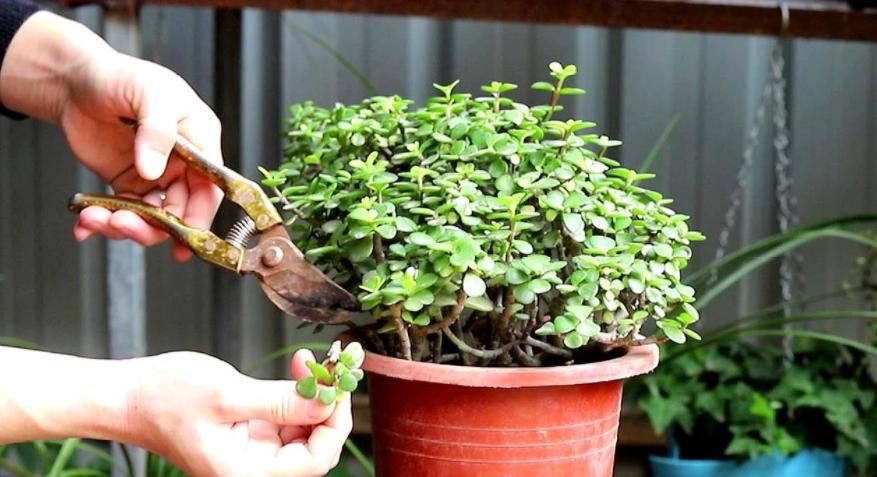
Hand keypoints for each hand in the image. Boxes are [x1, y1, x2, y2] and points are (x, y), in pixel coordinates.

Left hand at [0, 12, 222, 260]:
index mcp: (199, 141)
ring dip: (125, 227)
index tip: (183, 238)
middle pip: (181, 211)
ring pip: (152, 218)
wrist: (76, 80)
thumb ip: (157, 131)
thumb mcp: (150, 93)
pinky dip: (103, 223)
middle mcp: (182, 164)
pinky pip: (123, 213)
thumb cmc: (122, 76)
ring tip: (95, 218)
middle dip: (154, 226)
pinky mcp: (127, 184)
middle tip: (122, 223)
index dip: (200, 216)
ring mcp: (154, 176)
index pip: (210, 188)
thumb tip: (153, 171)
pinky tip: (85, 222)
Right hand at [129, 350, 351, 476]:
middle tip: (327, 368)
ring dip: (313, 396)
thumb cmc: (164, 398)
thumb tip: (326, 401)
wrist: (127, 397)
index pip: (316, 459)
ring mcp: (251, 452)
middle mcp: (252, 468)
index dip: (334, 422)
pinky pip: (286, 420)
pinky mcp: (249, 433)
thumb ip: (281, 402)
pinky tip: (296, 371)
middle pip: (315, 447)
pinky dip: (296, 395)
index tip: (336, 385)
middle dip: (325, 405)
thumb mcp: (228, 394)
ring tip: (308, 362)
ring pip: (304, 431)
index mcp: (246, 472)